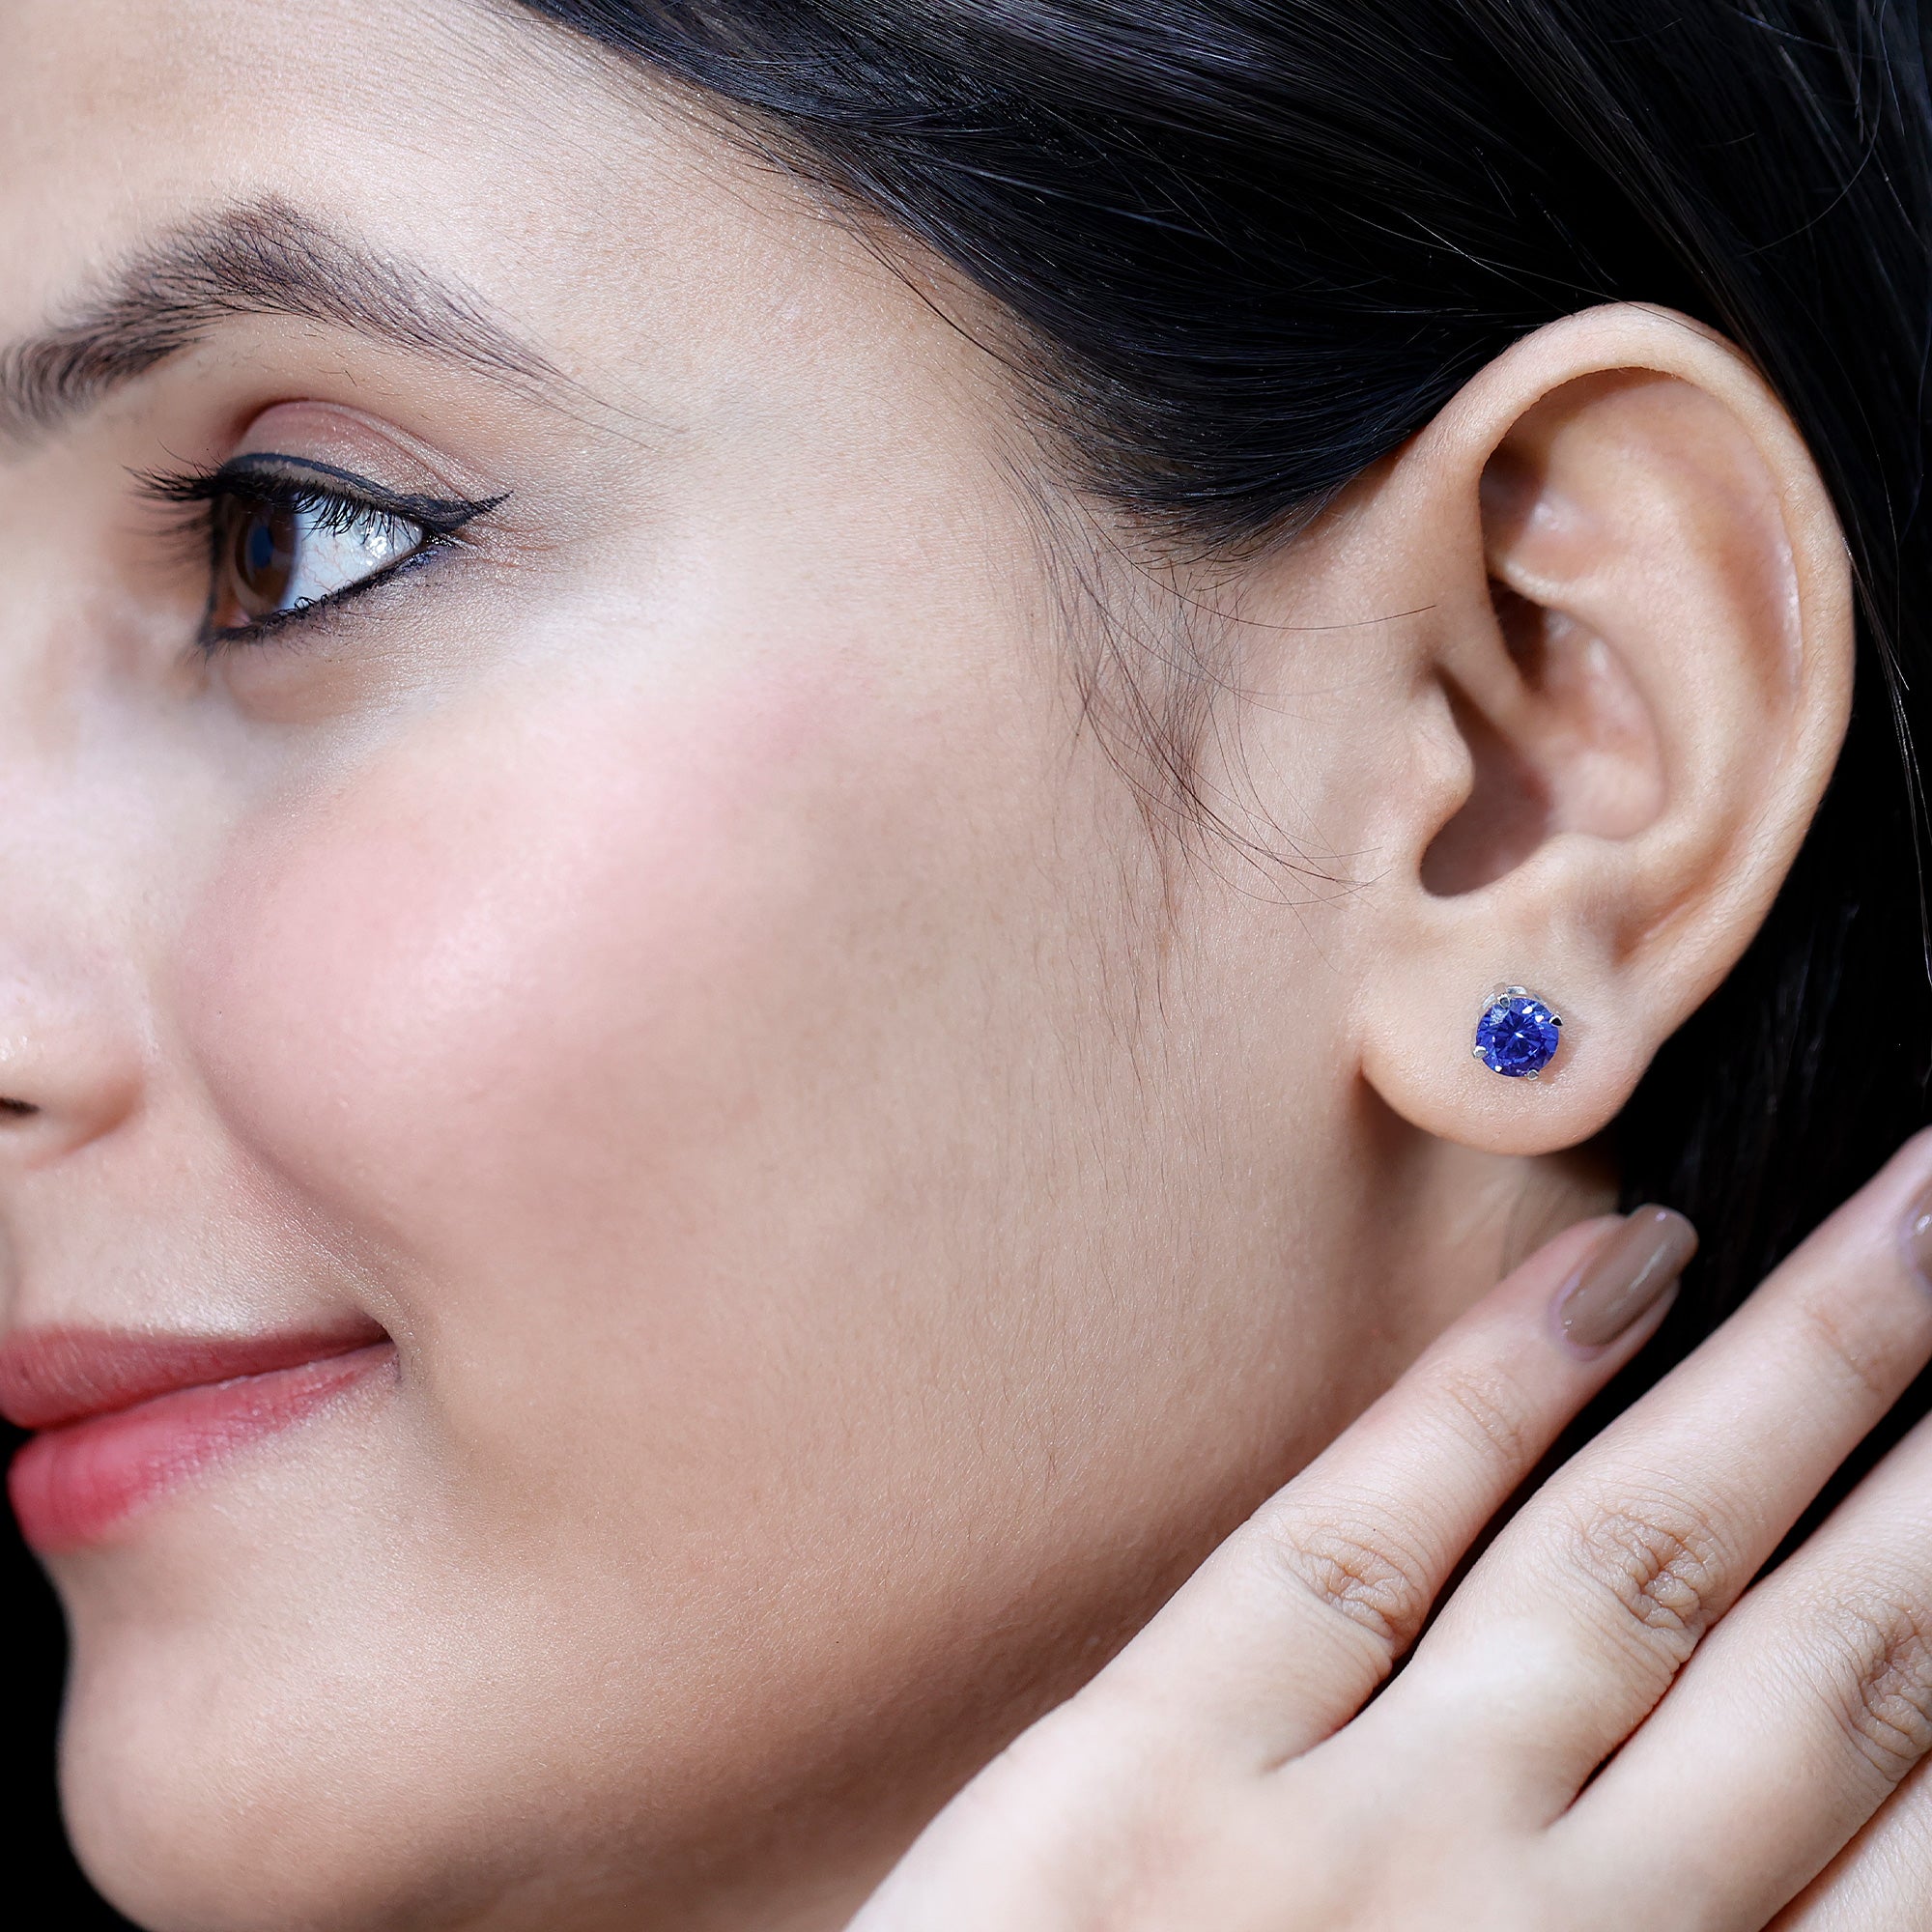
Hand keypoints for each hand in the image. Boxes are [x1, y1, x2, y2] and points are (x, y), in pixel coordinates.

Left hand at [853, 1136, 1931, 1928]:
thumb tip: (1813, 1841)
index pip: (1911, 1846)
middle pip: (1821, 1669)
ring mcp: (1355, 1848)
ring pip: (1632, 1562)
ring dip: (1796, 1374)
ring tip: (1902, 1221)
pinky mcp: (1153, 1770)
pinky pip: (1362, 1535)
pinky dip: (1501, 1384)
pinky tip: (1620, 1259)